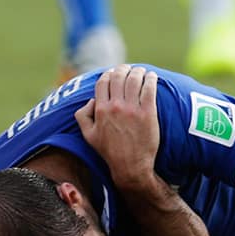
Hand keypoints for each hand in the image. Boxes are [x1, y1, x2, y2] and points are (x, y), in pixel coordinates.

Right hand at [74, 65, 159, 188]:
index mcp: (101, 110)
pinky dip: (151, 78)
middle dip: (123, 69)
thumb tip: (91, 100)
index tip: (114, 73)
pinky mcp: (148, 112)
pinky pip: (149, 88)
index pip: (103, 81)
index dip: (108, 74)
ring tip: (142, 71)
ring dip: (138, 71)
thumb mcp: (88, 135)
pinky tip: (152, 76)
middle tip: (129, 69)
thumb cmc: (110, 152)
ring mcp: (132, 109)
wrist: (131, 166)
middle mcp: (115, 107)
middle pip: (118, 76)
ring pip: (134, 79)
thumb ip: (82, 116)